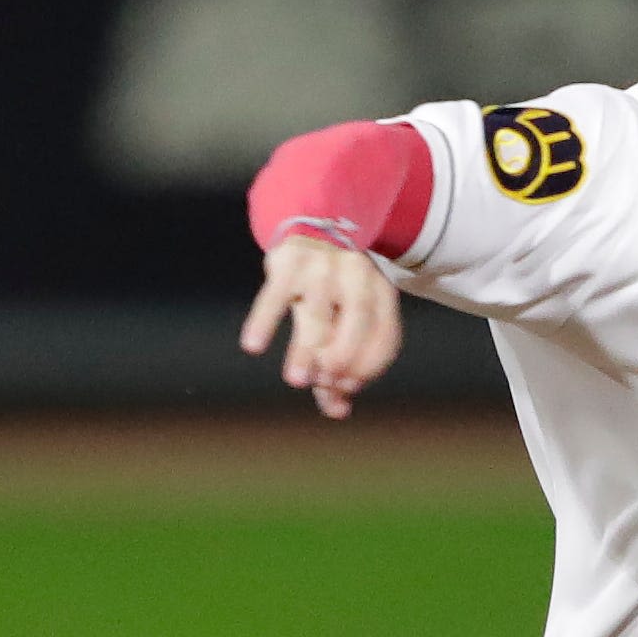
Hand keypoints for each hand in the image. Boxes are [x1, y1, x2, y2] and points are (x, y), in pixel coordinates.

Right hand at [240, 235, 401, 420]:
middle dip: (345, 355)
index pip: (384, 334)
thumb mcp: (342, 322)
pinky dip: (263, 320)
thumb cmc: (331, 289)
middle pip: (358, 320)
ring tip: (296, 381)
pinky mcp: (288, 262)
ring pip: (316, 313)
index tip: (345, 388)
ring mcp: (322, 267)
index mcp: (381, 290)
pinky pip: (274, 295)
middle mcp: (357, 274)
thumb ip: (340, 365)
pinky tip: (253, 346)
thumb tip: (338, 410)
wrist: (311, 225)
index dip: (368, 365)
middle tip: (326, 383)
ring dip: (306, 349)